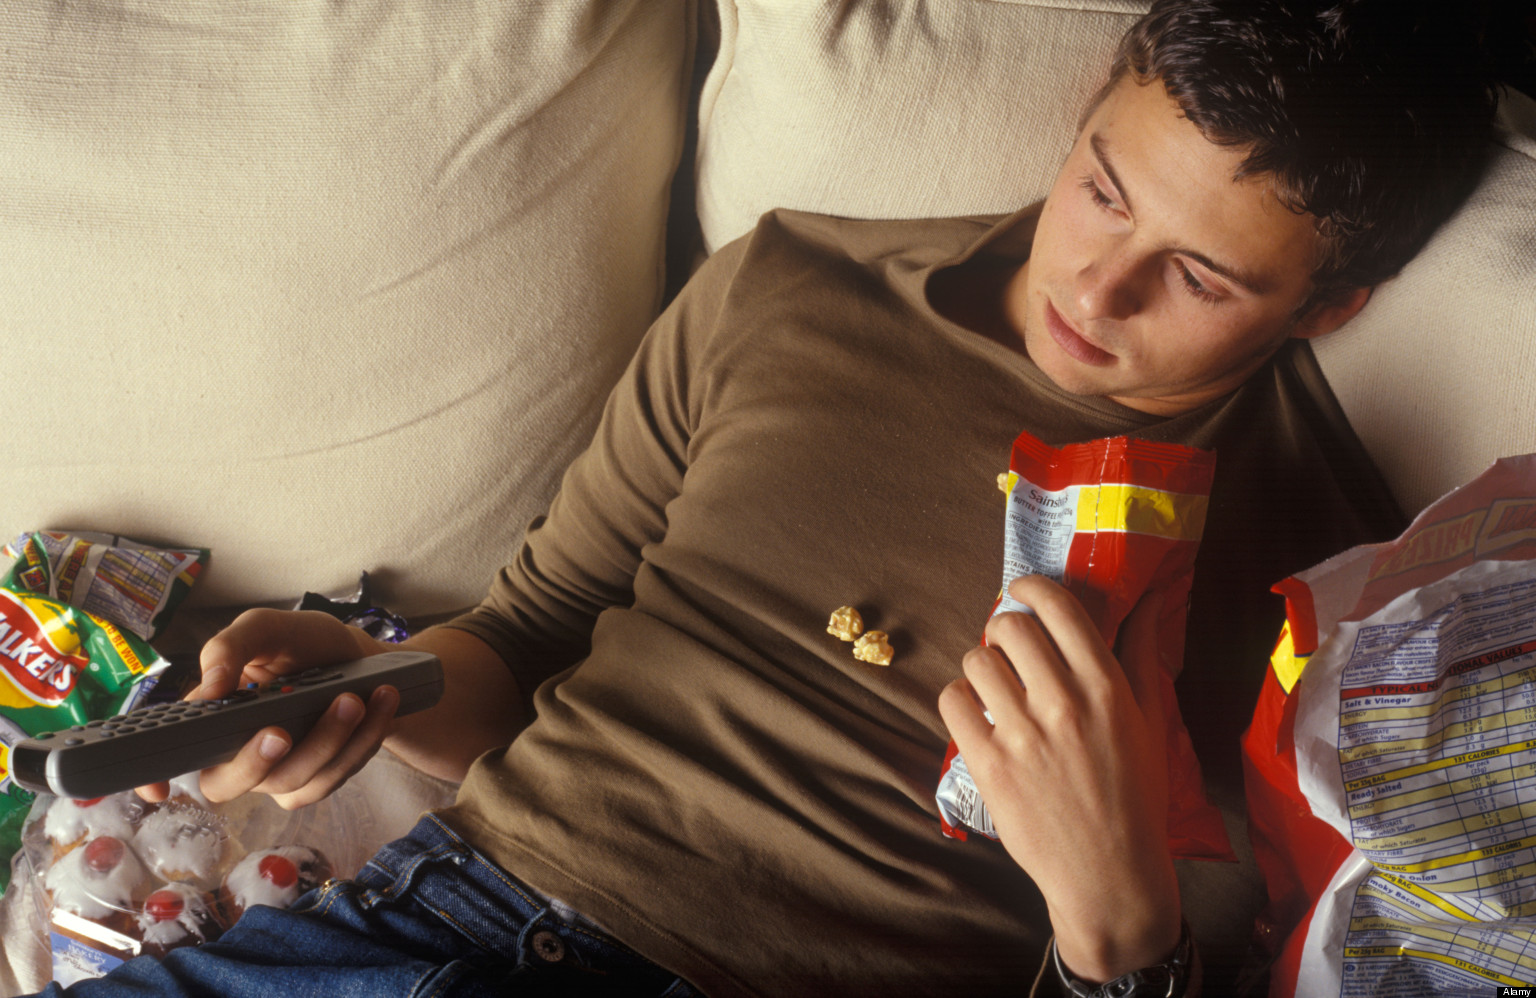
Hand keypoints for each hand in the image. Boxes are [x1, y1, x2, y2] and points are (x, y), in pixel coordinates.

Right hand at [136, 608, 398, 808]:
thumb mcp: (266, 628)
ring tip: (355, 698)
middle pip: (227, 784)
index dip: (151, 778)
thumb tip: (211, 686)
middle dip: (255, 763)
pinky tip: (381, 704)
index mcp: (210, 718)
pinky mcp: (316, 781)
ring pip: (292, 781)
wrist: (363, 659)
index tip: (157, 791)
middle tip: (280, 730)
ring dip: (328, 741)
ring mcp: (277, 774)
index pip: (168, 753)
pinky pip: (334, 778)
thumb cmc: (303, 643)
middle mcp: (236, 753)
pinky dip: (361, 742)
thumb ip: (230, 647)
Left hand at [937, 575, 1180, 983]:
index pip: (1057, 607)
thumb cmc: (1135, 796)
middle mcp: (1062, 703)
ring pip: (975, 661)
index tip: (1021, 592)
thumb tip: (1149, 597)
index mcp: (1106, 687)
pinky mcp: (988, 765)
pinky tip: (978, 715)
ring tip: (995, 688)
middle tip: (1010, 651)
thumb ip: (1143, 653)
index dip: (1031, 588)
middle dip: (1004, 631)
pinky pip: (952, 701)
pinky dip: (959, 700)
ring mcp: (1022, 735)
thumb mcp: (1151, 721)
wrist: (1109, 875)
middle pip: (1008, 626)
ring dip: (981, 667)